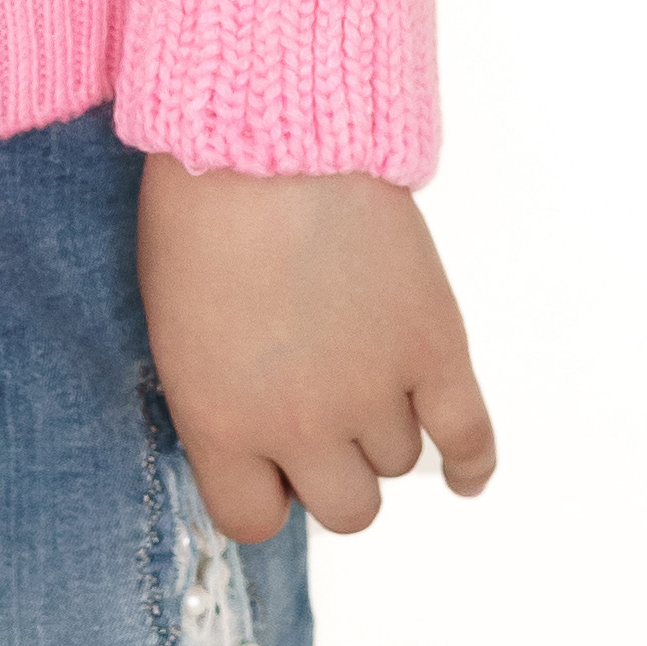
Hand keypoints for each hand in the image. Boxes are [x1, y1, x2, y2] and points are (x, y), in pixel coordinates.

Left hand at [136, 154, 496, 541]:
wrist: (267, 125)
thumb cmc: (200, 205)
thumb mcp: (174, 321)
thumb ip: (215, 400)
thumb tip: (260, 441)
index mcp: (220, 422)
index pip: (252, 521)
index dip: (263, 489)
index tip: (267, 462)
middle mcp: (300, 425)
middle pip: (344, 508)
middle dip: (332, 467)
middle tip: (321, 412)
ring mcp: (374, 389)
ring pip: (399, 462)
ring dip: (383, 427)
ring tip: (362, 365)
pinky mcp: (435, 346)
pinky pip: (470, 438)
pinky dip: (472, 461)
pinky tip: (464, 470)